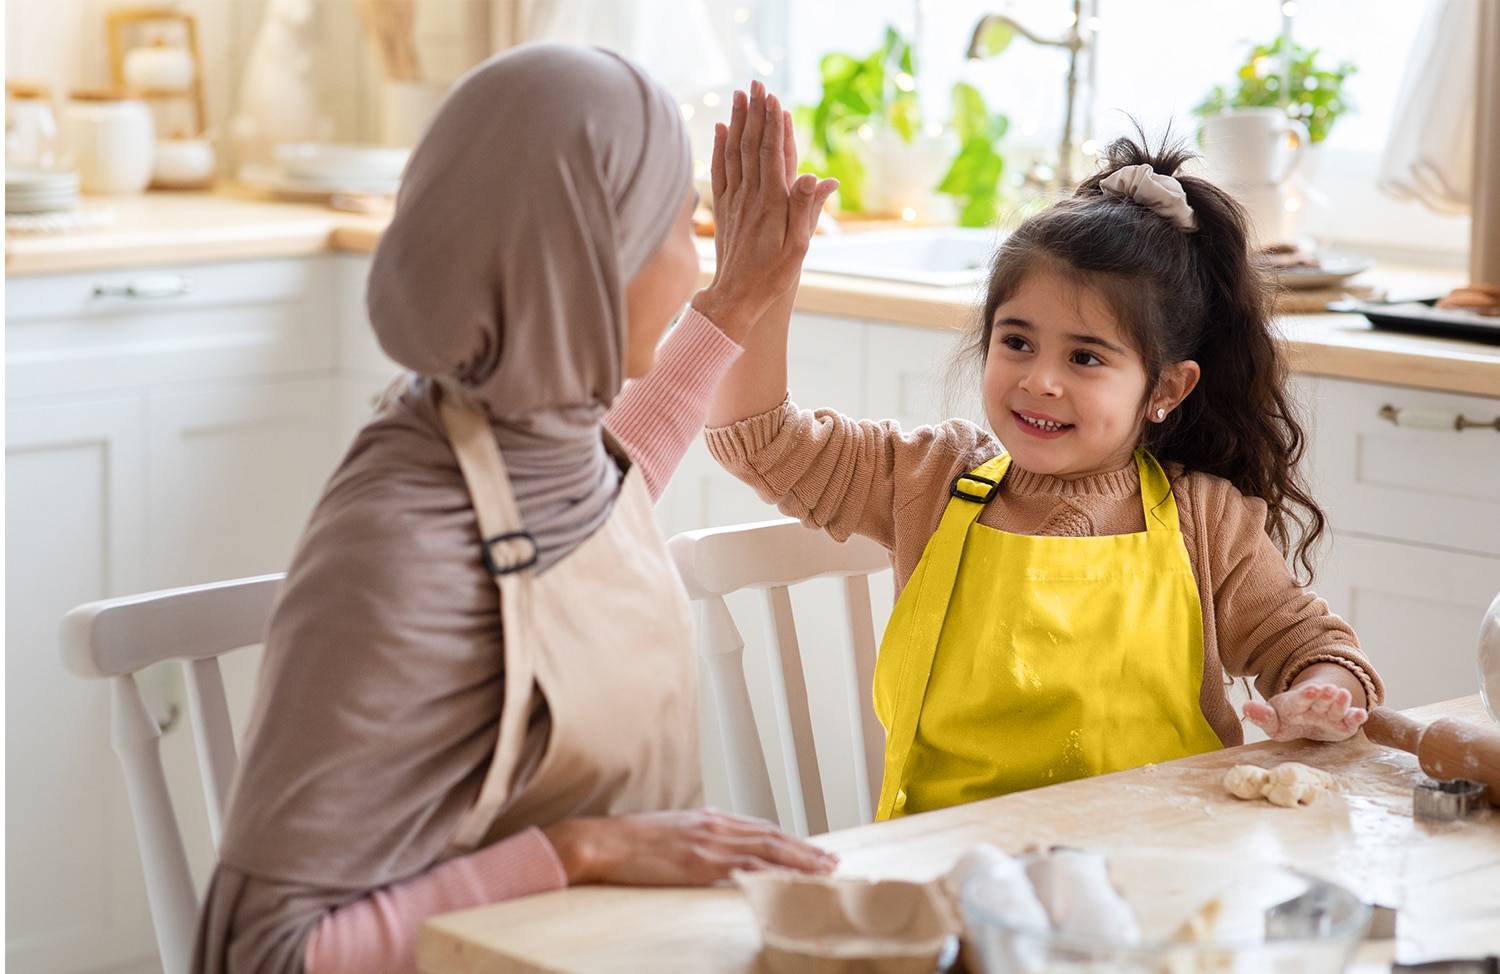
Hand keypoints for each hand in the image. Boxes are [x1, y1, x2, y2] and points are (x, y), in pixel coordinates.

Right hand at [541, 808, 837, 885]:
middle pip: (772, 836)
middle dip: (805, 849)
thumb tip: (712, 852)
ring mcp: (711, 842)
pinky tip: (790, 881)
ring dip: (801, 860)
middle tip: (832, 861)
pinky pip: (748, 868)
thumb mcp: (671, 834)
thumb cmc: (629, 842)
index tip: (809, 849)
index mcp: (709, 819)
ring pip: (768, 849)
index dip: (788, 840)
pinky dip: (774, 873)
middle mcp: (716, 825)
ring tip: (825, 871)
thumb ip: (696, 839)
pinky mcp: (703, 861)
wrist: (603, 842)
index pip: (759, 828)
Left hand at [691, 80, 837, 341]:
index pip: (772, 154)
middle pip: (751, 145)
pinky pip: (719, 171)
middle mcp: (750, 196)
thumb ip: (806, 210)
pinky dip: (719, 147)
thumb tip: (818, 177)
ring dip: (736, 122)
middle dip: (754, 113)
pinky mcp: (722, 209)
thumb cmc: (771, 276)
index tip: (773, 98)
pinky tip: (720, 129)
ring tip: (738, 96)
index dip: (773, 125)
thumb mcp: (798, 247)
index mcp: (772, 203)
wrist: (736, 297)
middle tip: (755, 84)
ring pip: (733, 153)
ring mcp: (733, 201)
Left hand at [1244, 681, 1367, 741]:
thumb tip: (1245, 706)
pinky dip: (1357, 717)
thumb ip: (1262, 716)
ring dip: (1340, 702)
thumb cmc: (1287, 720)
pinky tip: (1361, 715)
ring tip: (1344, 696)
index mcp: (1295, 704)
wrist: (1307, 720)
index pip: (1299, 700)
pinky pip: (1351, 720)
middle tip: (1329, 689)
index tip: (1309, 690)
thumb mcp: (1273, 721)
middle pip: (1320, 701)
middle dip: (1324, 695)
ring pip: (1336, 707)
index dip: (1304, 696)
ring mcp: (1330, 714)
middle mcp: (1315, 706)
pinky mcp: (1344, 724)